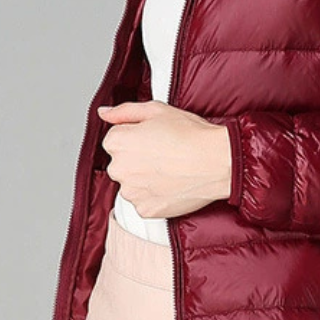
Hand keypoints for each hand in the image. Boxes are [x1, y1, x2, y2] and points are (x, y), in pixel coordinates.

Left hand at [98, 101, 231, 218]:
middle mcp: (118, 169)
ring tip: (170, 169)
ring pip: (132, 184)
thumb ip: (124, 111)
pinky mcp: (145, 210)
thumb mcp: (156, 110)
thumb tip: (103, 113)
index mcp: (117, 142)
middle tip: (164, 152)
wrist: (216, 161)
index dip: (136, 136)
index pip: (115, 139)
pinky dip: (155, 195)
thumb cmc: (189, 133)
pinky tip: (172, 184)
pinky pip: (144, 202)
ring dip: (145, 178)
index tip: (154, 137)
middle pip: (121, 163)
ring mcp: (131, 192)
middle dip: (137, 158)